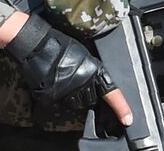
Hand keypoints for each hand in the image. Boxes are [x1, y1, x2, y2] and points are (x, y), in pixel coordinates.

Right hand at [1, 12, 132, 126]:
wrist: (36, 44)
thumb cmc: (59, 43)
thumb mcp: (84, 53)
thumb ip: (92, 69)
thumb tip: (94, 80)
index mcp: (94, 71)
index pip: (111, 93)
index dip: (121, 107)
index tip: (127, 119)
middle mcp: (82, 84)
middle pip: (90, 99)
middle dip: (86, 93)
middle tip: (76, 78)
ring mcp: (67, 92)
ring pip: (75, 103)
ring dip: (72, 95)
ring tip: (63, 78)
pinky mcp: (52, 97)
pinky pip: (58, 102)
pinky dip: (56, 95)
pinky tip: (52, 82)